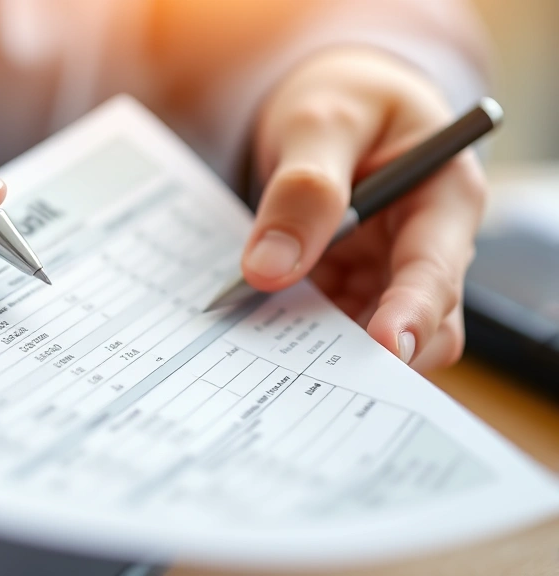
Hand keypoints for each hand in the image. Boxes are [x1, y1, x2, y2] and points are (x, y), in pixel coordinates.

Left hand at [245, 48, 486, 372]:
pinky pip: (330, 326)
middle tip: (303, 366)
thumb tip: (267, 267)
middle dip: (364, 350)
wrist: (336, 109)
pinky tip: (259, 336)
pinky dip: (298, 335)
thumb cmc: (347, 101)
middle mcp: (428, 248)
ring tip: (268, 354)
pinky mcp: (354, 289)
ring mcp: (390, 275)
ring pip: (369, 337)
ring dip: (324, 349)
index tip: (385, 346)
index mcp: (446, 197)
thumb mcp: (322, 122)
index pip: (436, 270)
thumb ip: (304, 188)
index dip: (413, 313)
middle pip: (417, 325)